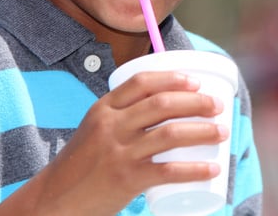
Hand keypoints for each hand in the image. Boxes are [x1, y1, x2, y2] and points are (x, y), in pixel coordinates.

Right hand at [0, 71, 227, 215]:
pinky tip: (212, 169)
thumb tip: (169, 104)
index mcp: (104, 108)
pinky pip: (168, 171)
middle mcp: (111, 126)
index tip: (196, 82)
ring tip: (222, 132)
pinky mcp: (127, 180)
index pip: (141, 82)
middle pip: (162, 104)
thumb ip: (124, 114)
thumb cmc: (83, 162)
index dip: (173, 78)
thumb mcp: (96, 128)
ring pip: (171, 134)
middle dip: (197, 102)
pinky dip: (195, 170)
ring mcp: (119, 153)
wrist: (55, 198)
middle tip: (217, 106)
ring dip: (203, 131)